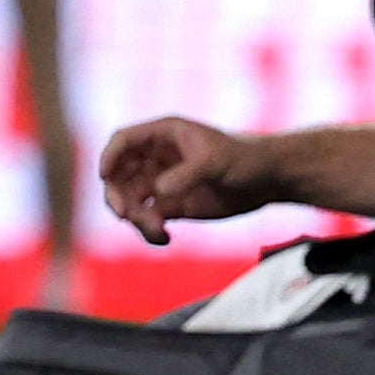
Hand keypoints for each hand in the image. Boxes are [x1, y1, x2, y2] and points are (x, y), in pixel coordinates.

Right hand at [97, 114, 258, 246]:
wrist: (270, 180)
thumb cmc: (244, 158)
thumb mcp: (215, 161)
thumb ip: (186, 174)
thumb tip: (158, 191)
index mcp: (162, 136)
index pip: (123, 141)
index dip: (109, 156)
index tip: (105, 176)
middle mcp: (155, 159)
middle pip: (118, 175)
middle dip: (116, 195)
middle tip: (126, 214)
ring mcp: (161, 183)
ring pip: (130, 201)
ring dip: (135, 218)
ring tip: (157, 230)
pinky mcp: (171, 207)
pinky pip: (148, 220)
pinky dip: (149, 232)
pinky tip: (165, 238)